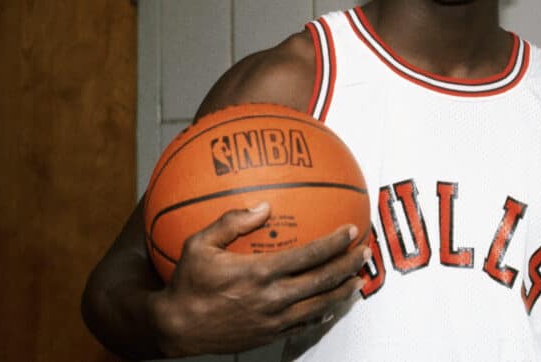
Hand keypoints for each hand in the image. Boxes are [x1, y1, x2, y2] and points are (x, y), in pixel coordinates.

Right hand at [148, 203, 368, 356]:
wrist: (176, 328)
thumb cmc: (187, 283)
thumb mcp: (200, 245)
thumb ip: (232, 222)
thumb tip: (264, 204)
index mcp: (259, 273)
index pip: (309, 255)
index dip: (334, 243)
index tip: (350, 230)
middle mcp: (272, 298)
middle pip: (322, 281)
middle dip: (348, 266)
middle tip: (364, 252)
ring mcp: (273, 320)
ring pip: (319, 306)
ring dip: (342, 291)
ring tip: (357, 280)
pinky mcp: (269, 335)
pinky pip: (303, 326)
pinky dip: (321, 315)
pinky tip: (331, 307)